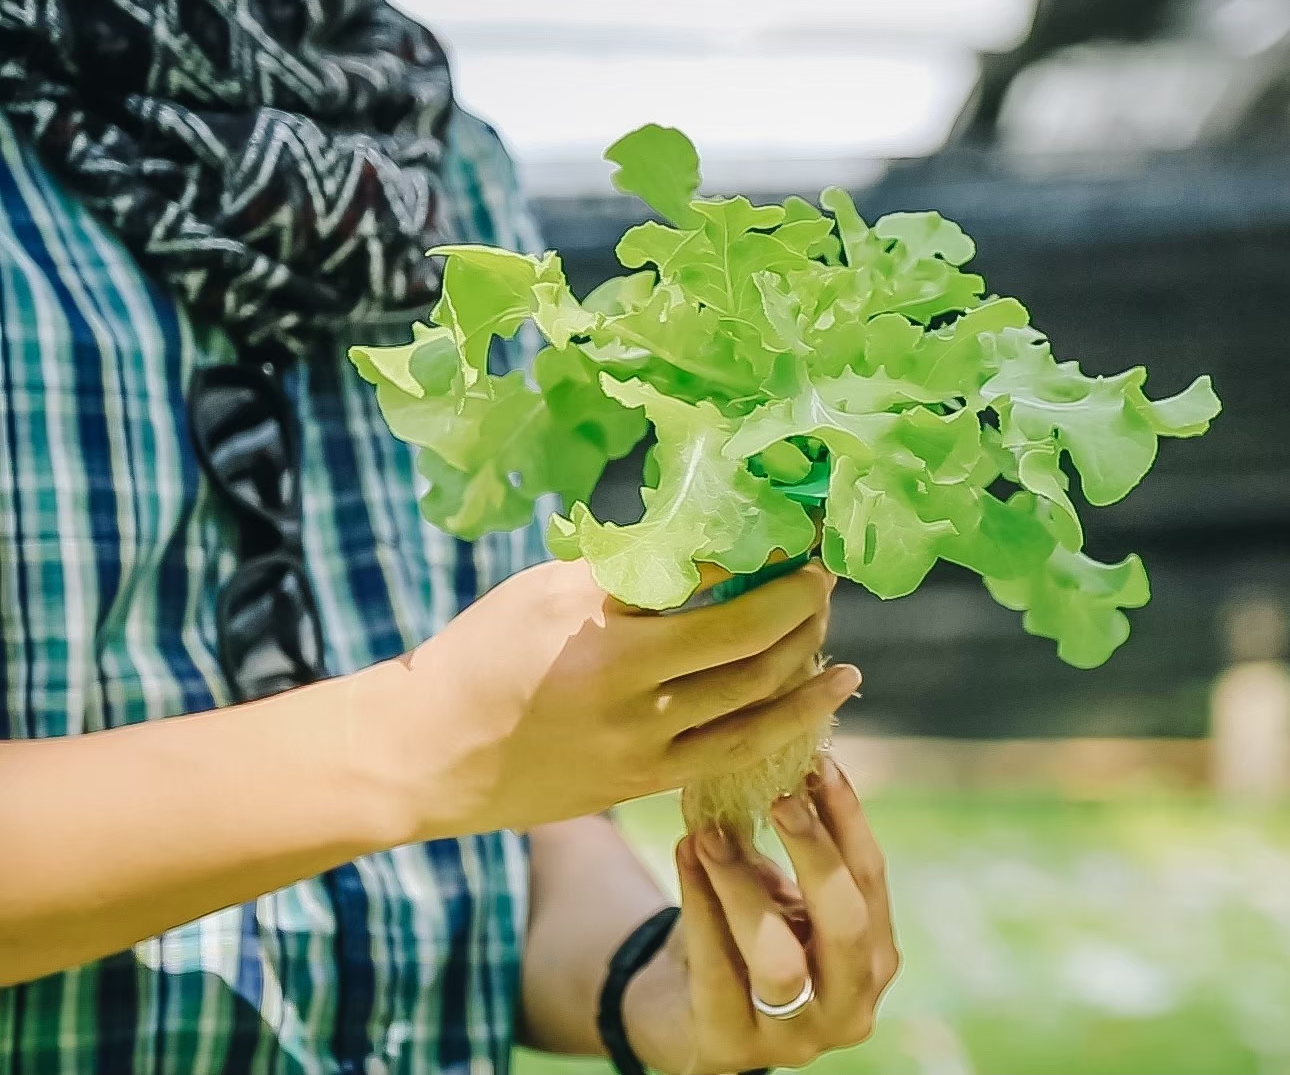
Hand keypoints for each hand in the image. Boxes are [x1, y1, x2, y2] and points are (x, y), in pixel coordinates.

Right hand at [359, 558, 856, 840]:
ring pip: (756, 700)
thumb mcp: (545, 590)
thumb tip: (712, 541)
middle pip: (750, 641)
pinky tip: (826, 695)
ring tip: (832, 633)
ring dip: (807, 661)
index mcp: (601, 626)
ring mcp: (641, 744)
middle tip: (822, 578)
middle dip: (801, 605)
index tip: (798, 537)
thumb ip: (627, 571)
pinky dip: (792, 721)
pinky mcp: (646, 783)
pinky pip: (738, 751)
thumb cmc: (483, 654)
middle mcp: (628, 687)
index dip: (769, 559)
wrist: (425, 755)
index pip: (713, 583)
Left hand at [624, 757, 899, 1074]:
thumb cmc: (744, 934)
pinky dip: (699, 905)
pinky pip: (715, 972)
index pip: (871, 880)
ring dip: (743, 887)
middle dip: (815, 854)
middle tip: (780, 797)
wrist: (680, 1009)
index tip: (818, 763)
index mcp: (874, 959)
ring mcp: (793, 1040)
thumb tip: (784, 754)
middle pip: (846, 923)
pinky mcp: (730, 1051)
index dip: (847, 819)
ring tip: (710, 832)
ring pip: (778, 959)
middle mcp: (849, 1007)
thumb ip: (789, 844)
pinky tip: (685, 853)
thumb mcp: (776, 888)